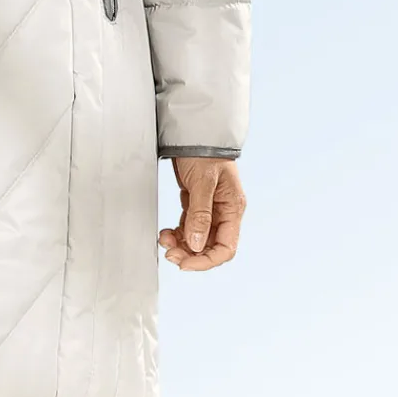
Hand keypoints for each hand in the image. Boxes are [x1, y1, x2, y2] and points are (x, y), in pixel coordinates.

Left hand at [158, 156, 246, 270]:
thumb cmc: (204, 152)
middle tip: (170, 254)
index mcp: (233, 209)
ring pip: (198, 238)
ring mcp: (210, 208)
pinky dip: (178, 232)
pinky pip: (189, 226)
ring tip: (164, 241)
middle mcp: (224, 212)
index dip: (206, 261)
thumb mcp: (203, 182)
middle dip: (191, 254)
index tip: (186, 264)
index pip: (226, 247)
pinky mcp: (197, 202)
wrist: (194, 132)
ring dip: (182, 244)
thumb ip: (200, 214)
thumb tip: (196, 245)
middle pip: (210, 245)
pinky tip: (167, 232)